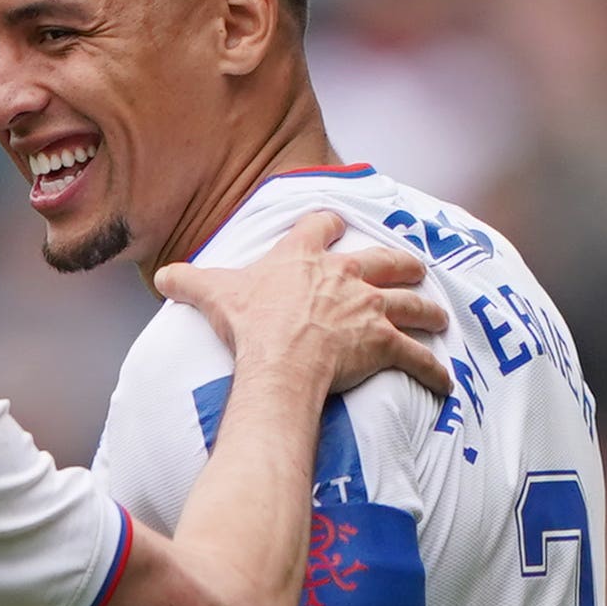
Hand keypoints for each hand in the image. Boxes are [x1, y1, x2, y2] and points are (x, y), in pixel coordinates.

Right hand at [157, 207, 451, 404]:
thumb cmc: (251, 326)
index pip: (322, 226)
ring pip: (411, 303)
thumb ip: (189, 281)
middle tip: (414, 268)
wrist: (280, 360)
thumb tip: (161, 277)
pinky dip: (433, 369)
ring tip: (438, 317)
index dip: (330, 225)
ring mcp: (369, 307)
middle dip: (402, 263)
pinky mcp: (384, 342)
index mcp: (306, 258)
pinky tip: (445, 380)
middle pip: (385, 260)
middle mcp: (345, 275)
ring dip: (427, 310)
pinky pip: (416, 356)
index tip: (337, 224)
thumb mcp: (214, 294)